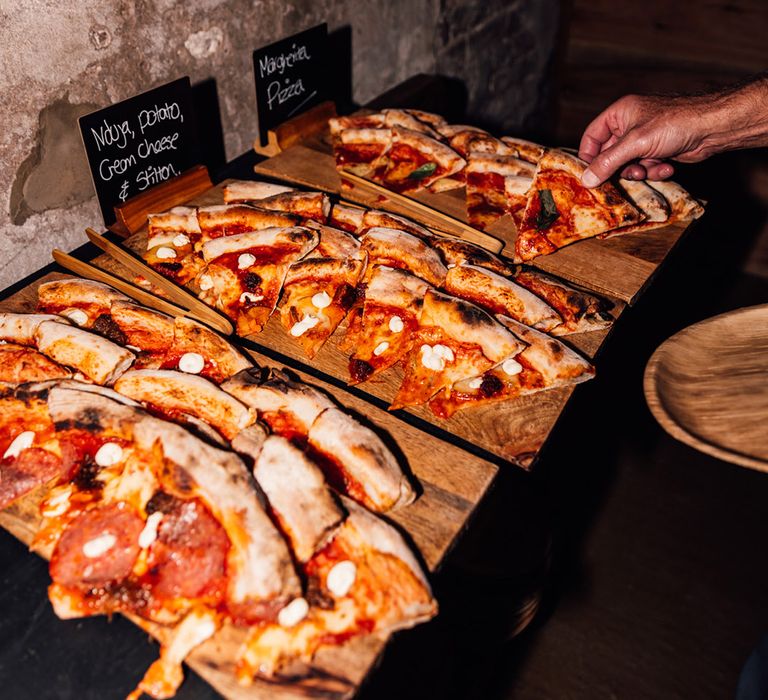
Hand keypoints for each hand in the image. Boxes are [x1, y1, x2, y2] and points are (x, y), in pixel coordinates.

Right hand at [578, 94, 713, 186]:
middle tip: (626, 175)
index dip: (588, 157)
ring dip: (638, 171)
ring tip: (649, 169)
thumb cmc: (673, 123)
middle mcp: (629, 125)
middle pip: (610, 155)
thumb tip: (586, 179)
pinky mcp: (658, 151)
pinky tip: (666, 167)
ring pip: (628, 164)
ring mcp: (644, 139)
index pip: (592, 137)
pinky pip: (646, 166)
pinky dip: (654, 170)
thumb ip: (607, 162)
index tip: (589, 176)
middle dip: (619, 168)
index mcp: (619, 114)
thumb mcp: (634, 143)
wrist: (712, 128)